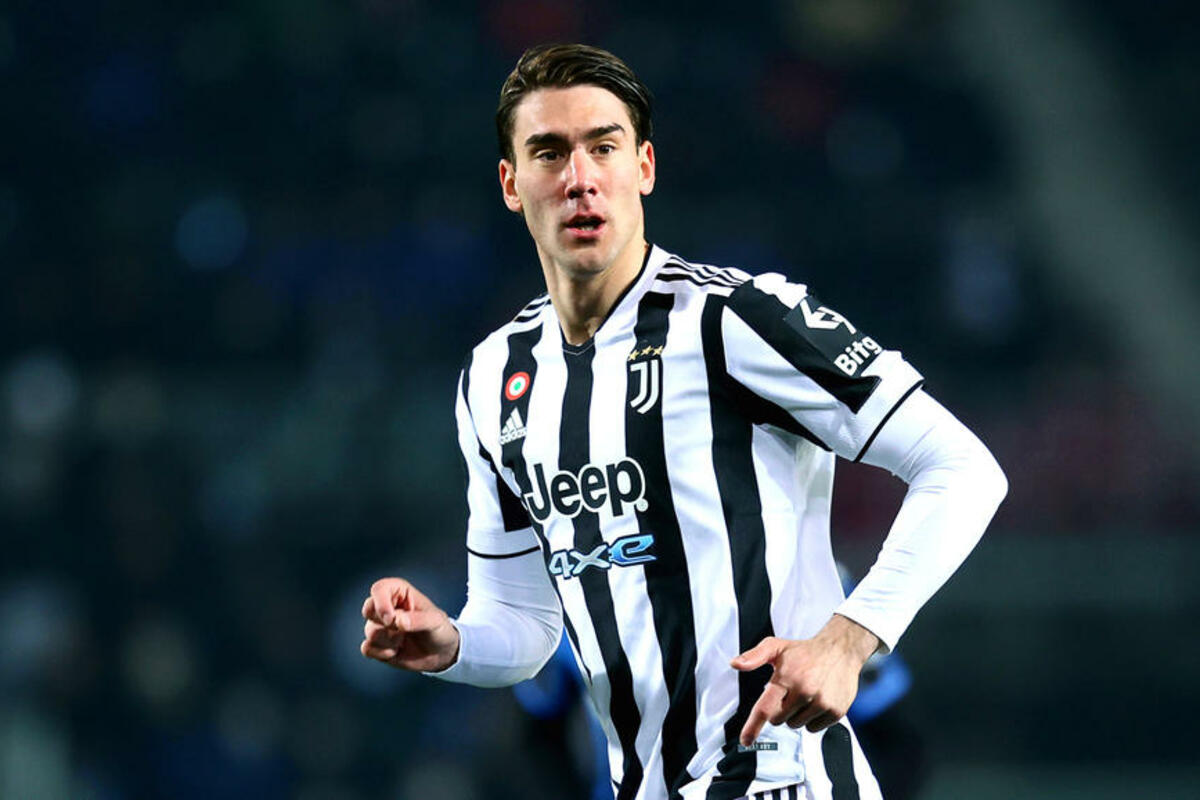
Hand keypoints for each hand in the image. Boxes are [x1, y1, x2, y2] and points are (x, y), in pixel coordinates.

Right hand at [360, 577, 460, 672]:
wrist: (441, 654)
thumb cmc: (439, 630)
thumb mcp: (435, 621)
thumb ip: (418, 620)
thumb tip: (398, 621)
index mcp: (400, 593)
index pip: (379, 589)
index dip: (381, 603)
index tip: (391, 619)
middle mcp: (387, 607)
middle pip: (368, 609)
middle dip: (382, 623)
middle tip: (399, 630)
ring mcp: (380, 626)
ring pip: (369, 631)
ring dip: (388, 640)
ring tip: (403, 641)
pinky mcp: (377, 645)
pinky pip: (367, 648)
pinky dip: (380, 653)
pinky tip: (395, 652)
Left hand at [732, 614, 878, 743]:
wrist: (840, 650)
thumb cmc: (806, 651)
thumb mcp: (777, 647)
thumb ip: (754, 656)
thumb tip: (735, 664)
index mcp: (787, 678)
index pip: (765, 708)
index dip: (753, 727)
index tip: (746, 740)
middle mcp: (804, 691)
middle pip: (778, 719)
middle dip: (779, 709)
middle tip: (789, 692)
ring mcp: (821, 703)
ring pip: (796, 725)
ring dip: (796, 715)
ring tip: (804, 695)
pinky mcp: (835, 711)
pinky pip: (813, 729)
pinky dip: (812, 719)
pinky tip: (816, 701)